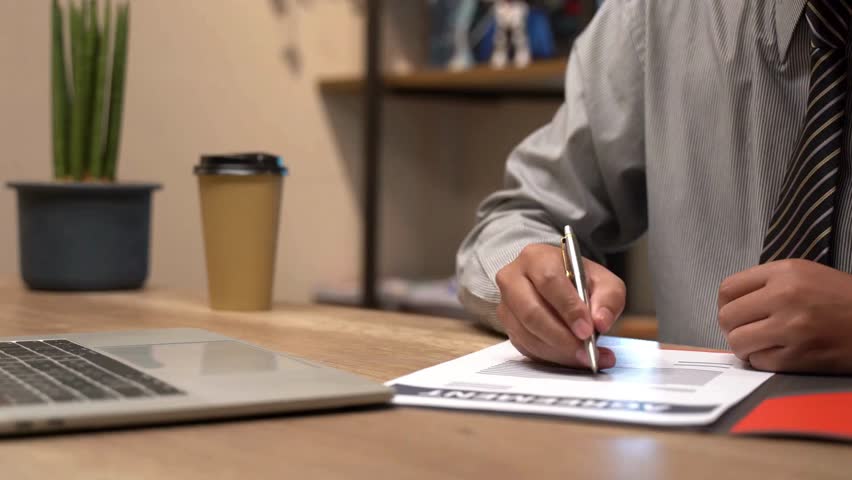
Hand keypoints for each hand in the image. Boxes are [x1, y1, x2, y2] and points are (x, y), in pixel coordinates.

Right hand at [494, 244, 625, 367]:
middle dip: (561, 336)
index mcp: (536, 258)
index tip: (587, 330)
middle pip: (531, 311)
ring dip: (558, 351)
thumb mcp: (602, 280)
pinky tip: (572, 358)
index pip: (549, 281)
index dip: (568, 308)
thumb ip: (608, 298)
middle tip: (586, 351)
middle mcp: (513, 278)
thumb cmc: (578, 279)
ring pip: (526, 334)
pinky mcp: (507, 326)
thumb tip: (601, 322)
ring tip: (585, 357)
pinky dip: (551, 357)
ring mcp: (506, 304)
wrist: (556, 283)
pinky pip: (526, 347)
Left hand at [718, 259, 851, 373]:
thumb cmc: (842, 300)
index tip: (735, 312)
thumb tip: (730, 302)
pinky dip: (763, 361)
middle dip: (733, 327)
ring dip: (744, 347)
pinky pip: (759, 362)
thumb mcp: (806, 274)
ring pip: (738, 341)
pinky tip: (779, 354)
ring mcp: (791, 328)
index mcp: (785, 272)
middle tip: (747, 331)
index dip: (726, 304)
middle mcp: (785, 296)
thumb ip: (767, 283)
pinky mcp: (799, 356)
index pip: (728, 289)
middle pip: (727, 316)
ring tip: (759, 344)